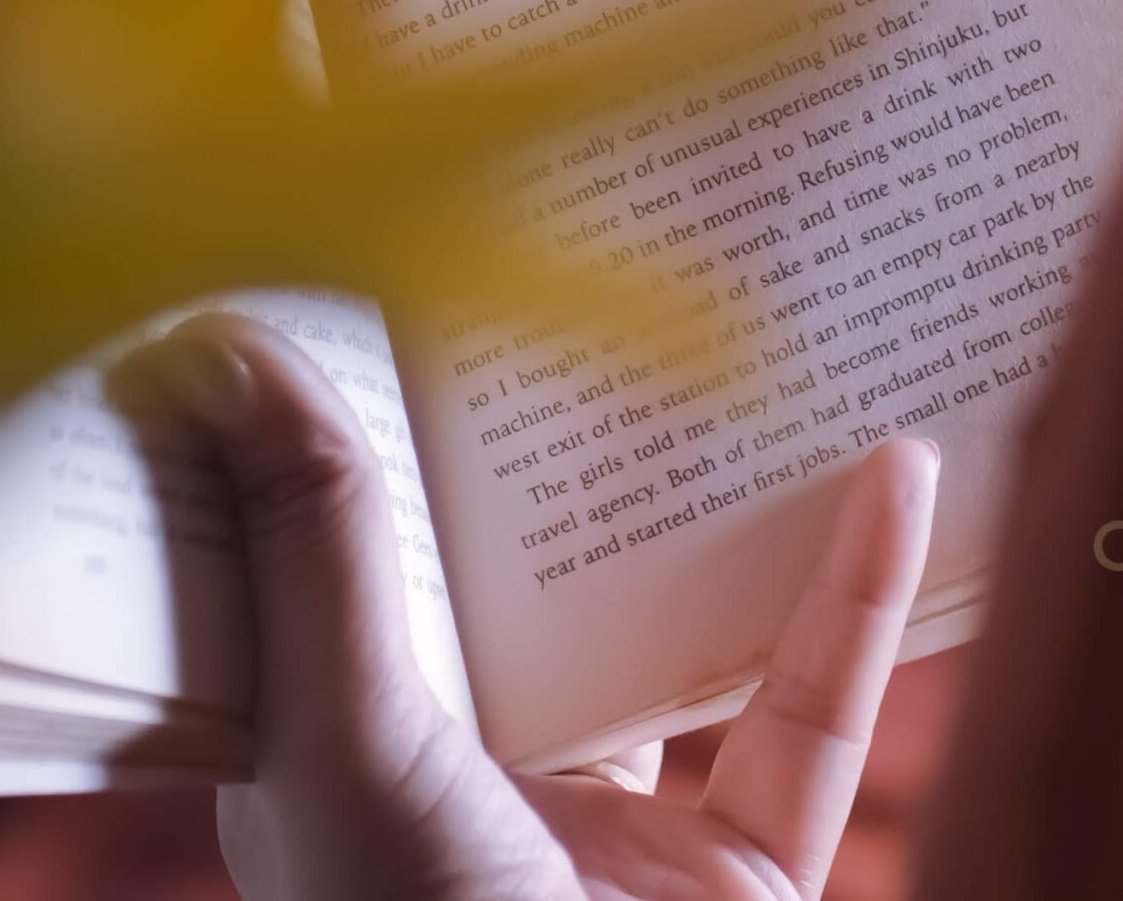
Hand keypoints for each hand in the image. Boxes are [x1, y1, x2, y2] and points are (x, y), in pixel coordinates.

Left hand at [111, 313, 937, 900]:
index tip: (399, 287)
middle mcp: (477, 790)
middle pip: (535, 580)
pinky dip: (867, 590)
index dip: (372, 434)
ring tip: (777, 348)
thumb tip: (223, 346)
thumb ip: (312, 555)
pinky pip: (819, 706)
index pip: (351, 561)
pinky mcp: (749, 874)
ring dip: (742, 506)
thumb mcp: (344, 748)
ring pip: (688, 630)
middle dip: (575, 451)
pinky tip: (899, 470)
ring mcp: (619, 836)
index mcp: (346, 765)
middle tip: (607, 280)